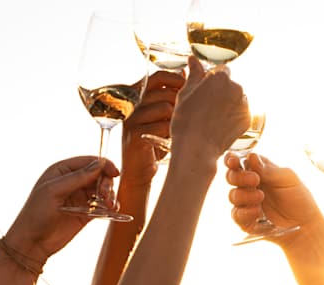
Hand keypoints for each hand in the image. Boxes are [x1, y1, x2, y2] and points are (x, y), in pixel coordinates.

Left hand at [2, 157, 118, 262]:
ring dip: (110, 196)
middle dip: (106, 184)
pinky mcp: (86, 213)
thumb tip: (99, 164)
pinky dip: (110, 207)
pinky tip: (112, 211)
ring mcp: (80, 198)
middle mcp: (72, 182)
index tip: (115, 174)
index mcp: (62, 171)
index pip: (89, 162)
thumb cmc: (36, 213)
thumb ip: (77, 177)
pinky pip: (103, 206)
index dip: (104, 165)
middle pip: (99, 176)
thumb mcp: (54, 191)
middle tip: (106, 197)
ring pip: (103, 191)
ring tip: (110, 206)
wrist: (33, 242)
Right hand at [120, 70, 185, 189]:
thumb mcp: (162, 116)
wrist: (139, 172)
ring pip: (165, 108)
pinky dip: (173, 133)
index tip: (192, 90)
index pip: (158, 77)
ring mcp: (131, 119)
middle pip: (165, 92)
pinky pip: (162, 126)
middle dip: (182, 103)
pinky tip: (174, 140)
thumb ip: (170, 97)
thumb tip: (188, 74)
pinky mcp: (135, 135)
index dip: (177, 80)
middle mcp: (131, 105)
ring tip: (180, 131)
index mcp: (137, 95)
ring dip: (178, 120)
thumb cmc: (154, 142)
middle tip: (190, 116)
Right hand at [169, 56, 247, 157]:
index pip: (221, 71)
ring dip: (228, 104)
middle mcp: (237, 88)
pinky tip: (220, 126)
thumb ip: (194, 74)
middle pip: (230, 85)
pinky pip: (240, 114)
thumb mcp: (185, 93)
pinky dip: (232, 117)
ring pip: (236, 99)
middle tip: (206, 108)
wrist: (197, 148)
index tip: (204, 92)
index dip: (212, 81)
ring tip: (212, 119)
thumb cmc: (186, 120)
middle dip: (221, 93)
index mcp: (221, 77)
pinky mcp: (247, 120)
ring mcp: (244, 105)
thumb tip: (193, 59)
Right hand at [225, 153, 323, 242]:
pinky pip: (236, 215)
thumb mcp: (288, 179)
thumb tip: (251, 156)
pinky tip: (257, 211)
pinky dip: (245, 212)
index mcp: (258, 171)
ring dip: (245, 195)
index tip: (233, 161)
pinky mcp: (246, 221)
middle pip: (232, 177)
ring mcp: (247, 203)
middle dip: (239, 177)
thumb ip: (268, 169)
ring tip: (261, 197)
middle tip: (255, 180)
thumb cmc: (299, 198)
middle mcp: (250, 186)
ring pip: (233, 196)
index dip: (232, 159)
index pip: (239, 161)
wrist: (305, 225)